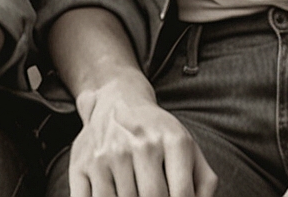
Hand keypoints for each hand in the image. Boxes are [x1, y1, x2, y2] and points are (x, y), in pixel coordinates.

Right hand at [68, 75, 216, 196]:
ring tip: (135, 192)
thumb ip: (204, 182)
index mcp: (173, 141)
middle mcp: (141, 144)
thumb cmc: (158, 132)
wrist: (117, 101)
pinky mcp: (83, 164)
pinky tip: (115, 194)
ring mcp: (109, 154)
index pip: (181, 193)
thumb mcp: (188, 147)